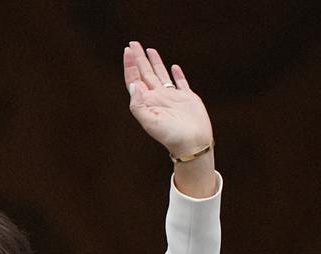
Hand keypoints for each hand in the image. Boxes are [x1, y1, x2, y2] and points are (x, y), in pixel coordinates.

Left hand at [123, 41, 213, 159]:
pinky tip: (173, 67)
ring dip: (154, 62)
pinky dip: (176, 74)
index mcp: (147, 102)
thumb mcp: (150, 121)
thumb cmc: (171, 135)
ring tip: (149, 50)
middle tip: (133, 43)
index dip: (130, 65)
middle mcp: (158, 97)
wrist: (192, 143)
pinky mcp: (188, 98)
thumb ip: (138, 104)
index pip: (135, 79)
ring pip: (161, 75)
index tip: (127, 51)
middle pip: (145, 73)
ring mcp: (172, 97)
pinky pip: (180, 83)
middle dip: (138, 59)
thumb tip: (134, 85)